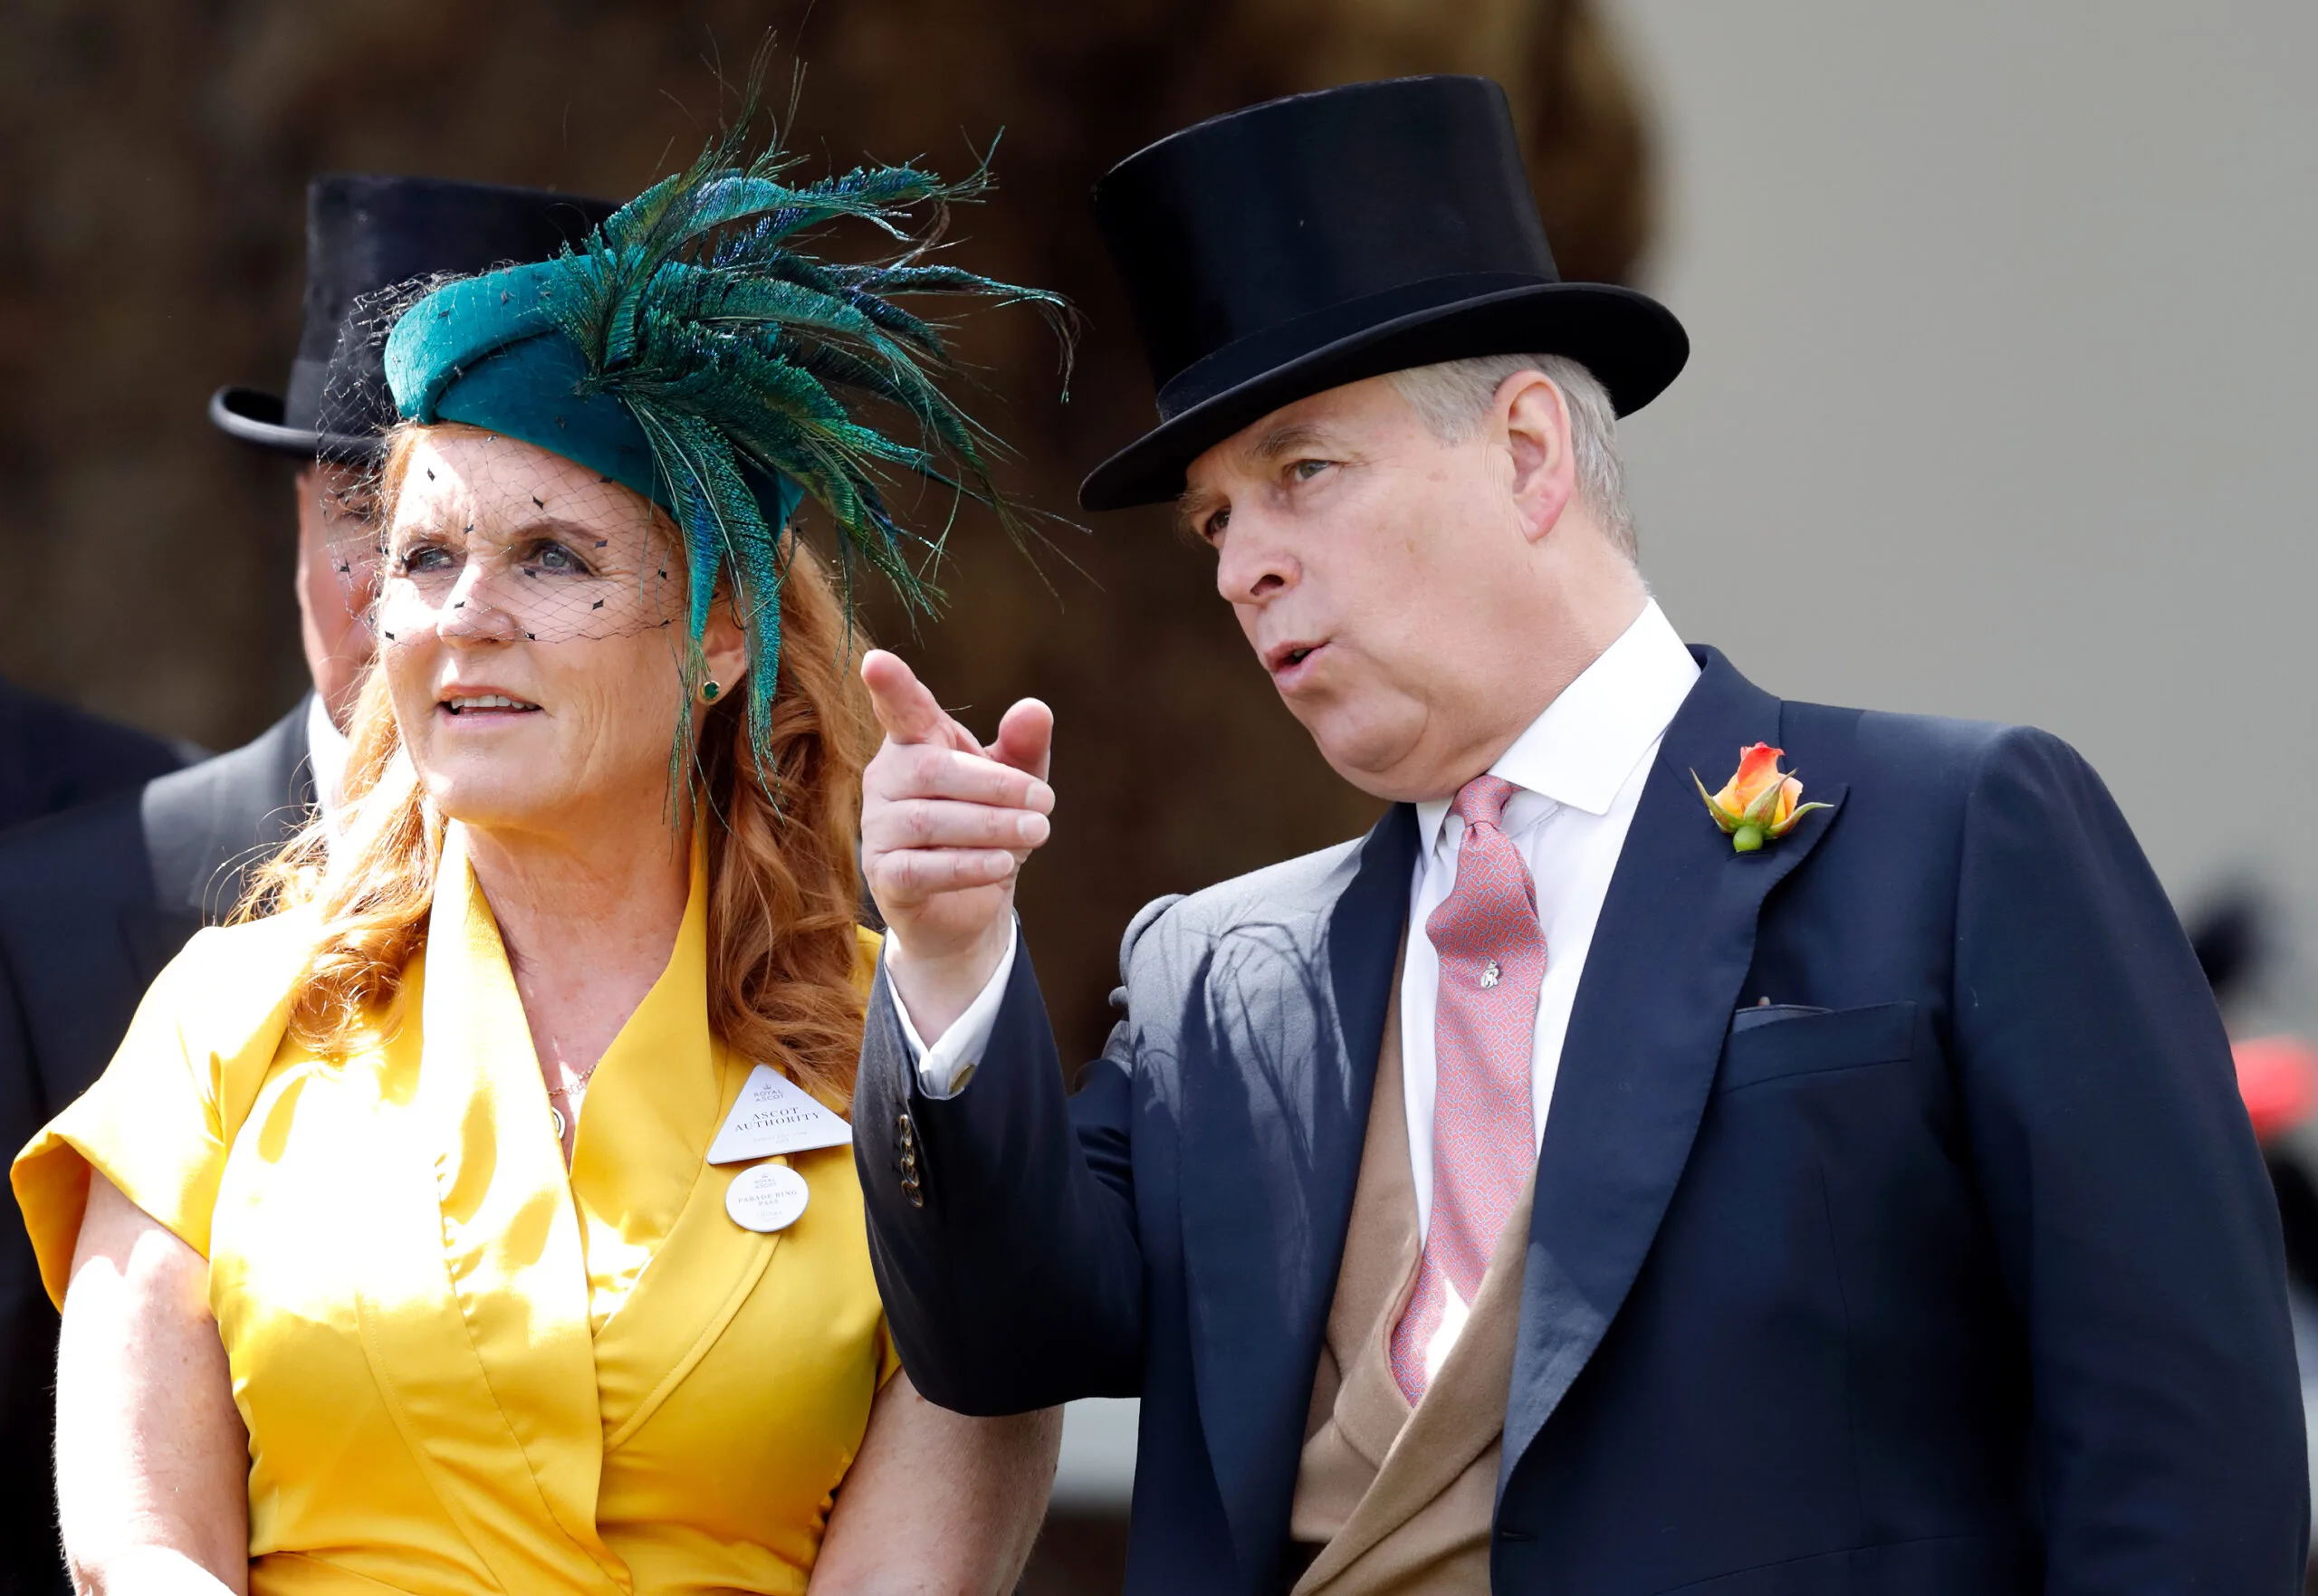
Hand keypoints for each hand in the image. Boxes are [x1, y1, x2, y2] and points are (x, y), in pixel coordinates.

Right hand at [860, 650, 1053, 1042]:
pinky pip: (922, 869)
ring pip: (929, 820)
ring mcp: (878, 828)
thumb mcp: (1015, 781)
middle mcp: (885, 779)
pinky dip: (967, 866)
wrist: (967, 906)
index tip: (876, 663)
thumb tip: (1034, 708)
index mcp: (914, 743)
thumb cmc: (986, 825)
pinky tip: (1003, 865)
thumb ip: (1024, 746)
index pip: (901, 709)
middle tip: (1046, 802)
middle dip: (995, 785)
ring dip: (992, 826)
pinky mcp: (884, 877)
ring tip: (1038, 832)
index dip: (891, 687)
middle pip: (932, 770)